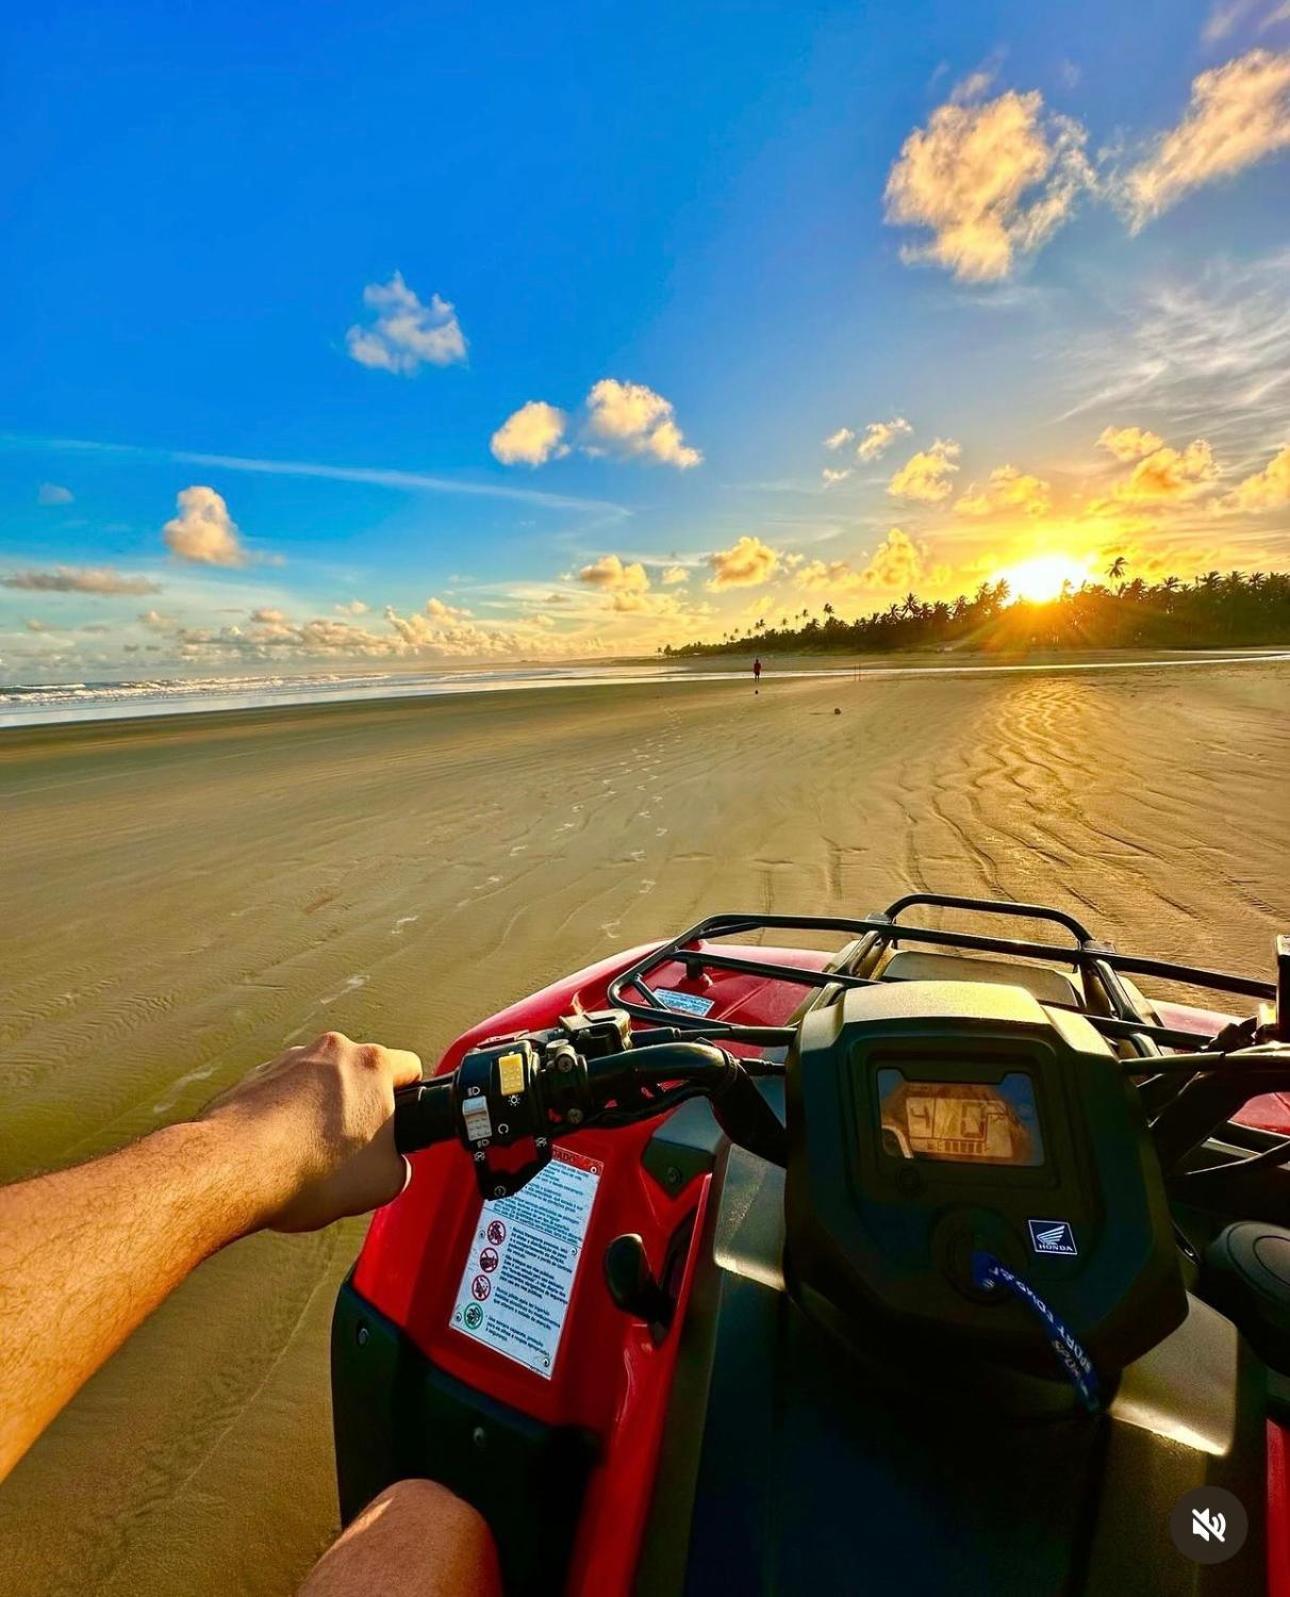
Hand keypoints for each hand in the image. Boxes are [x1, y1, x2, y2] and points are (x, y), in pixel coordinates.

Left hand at [200, 1031, 421, 1231]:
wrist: (233, 1170)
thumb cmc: (309, 1170)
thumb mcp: (383, 1183)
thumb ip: (399, 1165)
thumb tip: (391, 1165)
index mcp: (372, 1066)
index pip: (409, 1067)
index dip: (410, 1098)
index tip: (401, 1120)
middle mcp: (331, 1051)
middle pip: (360, 1074)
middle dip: (359, 1106)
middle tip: (351, 1148)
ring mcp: (289, 1060)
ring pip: (319, 1082)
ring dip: (320, 1110)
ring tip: (309, 1155)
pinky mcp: (253, 1076)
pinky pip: (282, 1094)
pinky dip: (285, 1116)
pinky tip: (278, 1154)